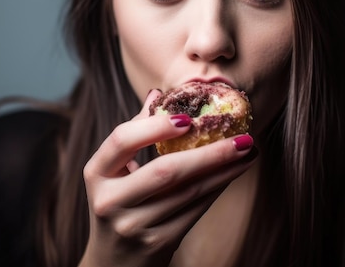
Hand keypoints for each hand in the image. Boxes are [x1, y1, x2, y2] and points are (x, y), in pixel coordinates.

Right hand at [79, 89, 256, 266]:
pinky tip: (233, 173)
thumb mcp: (113, 172)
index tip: (189, 119)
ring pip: (188, 192)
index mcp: (96, 174)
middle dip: (210, 152)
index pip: (121, 140)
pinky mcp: (156, 244)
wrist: (112, 263)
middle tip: (243, 137)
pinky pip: (195, 211)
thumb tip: (158, 94)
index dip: (155, 127)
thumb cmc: (117, 204)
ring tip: (248, 152)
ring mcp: (133, 226)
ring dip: (224, 170)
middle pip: (165, 171)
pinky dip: (216, 189)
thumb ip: (135, 134)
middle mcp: (110, 201)